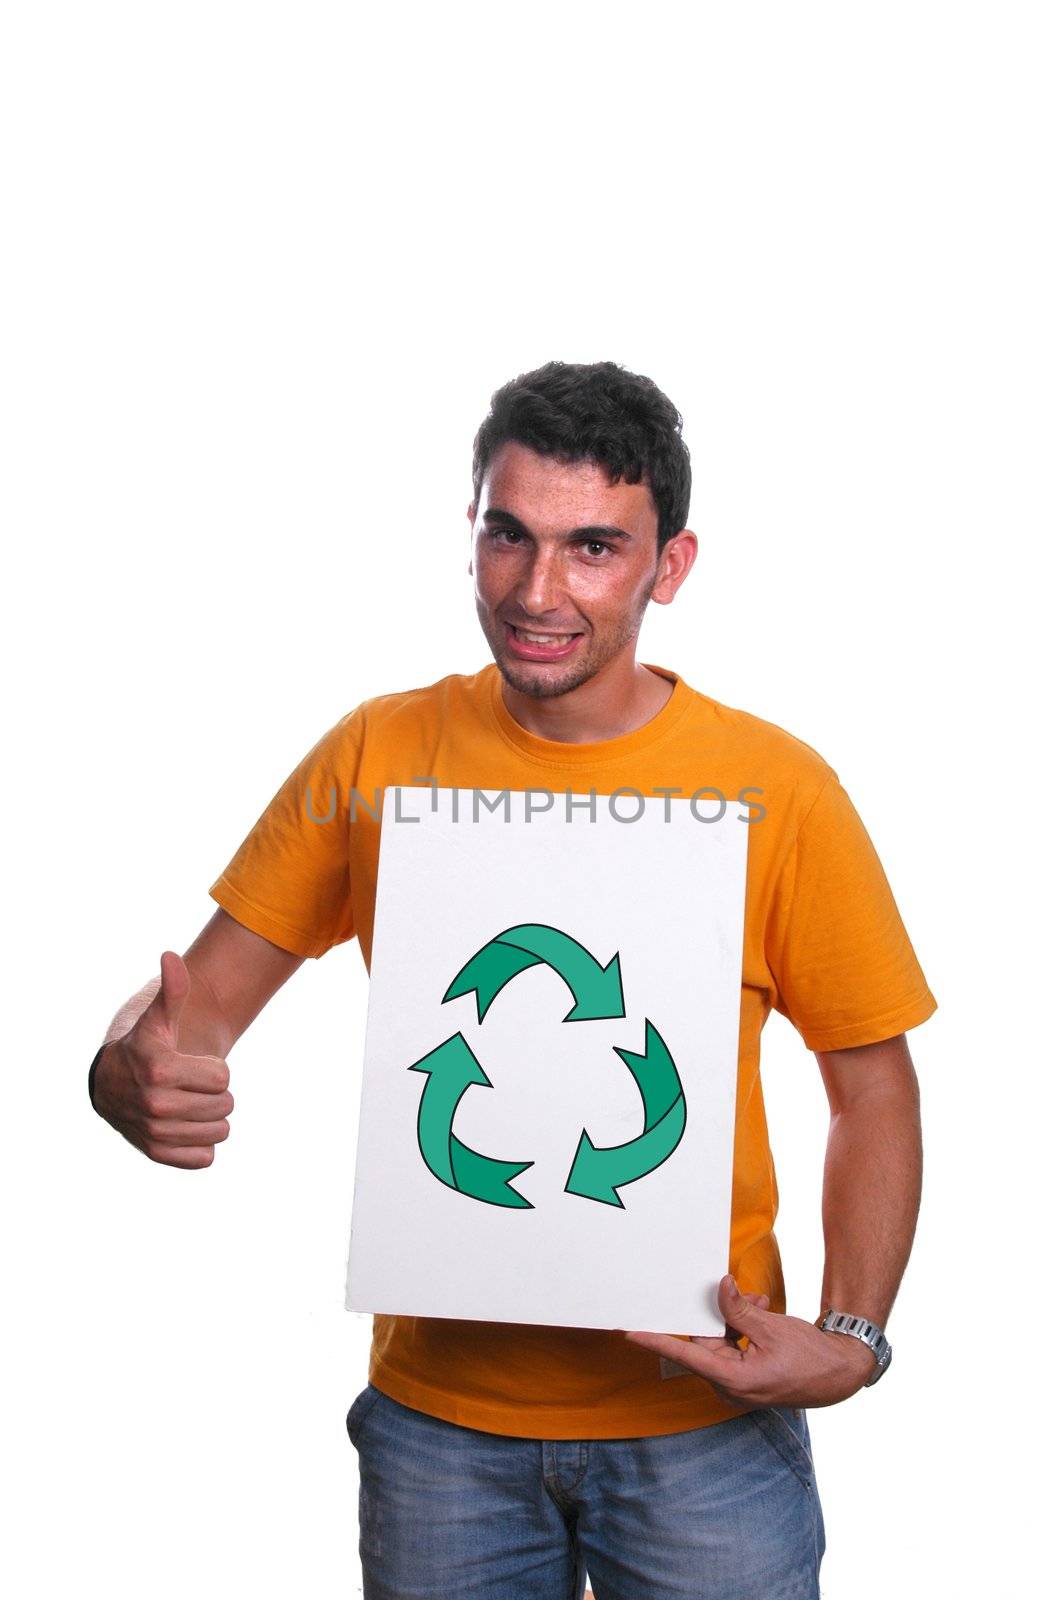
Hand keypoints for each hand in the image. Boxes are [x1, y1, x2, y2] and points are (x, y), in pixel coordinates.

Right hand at [94, 952, 232, 1169]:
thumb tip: (170, 956)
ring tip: (187, 1105)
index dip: (213, 1070)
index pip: (224, 1078)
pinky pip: (205, 1158)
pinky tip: (183, 1127)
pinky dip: (201, 1145)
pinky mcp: (158, 1155)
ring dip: (210, 1118)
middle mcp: (154, 1105)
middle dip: (214, 1094)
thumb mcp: (158, 1020)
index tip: (190, 1065)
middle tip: (189, 1086)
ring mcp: (155, 1133)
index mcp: (159, 1070)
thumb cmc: (145, 1047)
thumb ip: (173, 991)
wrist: (113, 1086)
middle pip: (226, 1106)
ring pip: (220, 1132)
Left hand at [619, 1274, 878, 1407]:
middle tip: (734, 1295)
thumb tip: (719, 1288)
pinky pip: (733, 1350)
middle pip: (706, 1345)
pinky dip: (742, 1331)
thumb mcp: (771, 1327)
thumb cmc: (810, 1356)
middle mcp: (731, 1388)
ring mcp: (740, 1386)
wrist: (841, 1372)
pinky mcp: (748, 1379)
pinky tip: (761, 1313)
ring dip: (734, 1321)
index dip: (657, 1341)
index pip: (687, 1355)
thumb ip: (738, 1310)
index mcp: (734, 1381)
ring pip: (720, 1343)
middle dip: (717, 1317)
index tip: (631, 1333)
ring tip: (759, 1305)